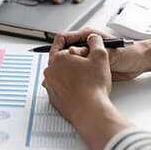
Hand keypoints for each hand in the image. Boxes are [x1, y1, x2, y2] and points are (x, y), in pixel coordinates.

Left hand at [43, 34, 133, 149]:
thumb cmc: (93, 86)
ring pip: (59, 73)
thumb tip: (93, 38)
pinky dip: (68, 86)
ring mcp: (50, 85)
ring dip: (69, 73)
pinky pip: (59, 87)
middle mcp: (50, 71)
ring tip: (85, 77)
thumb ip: (95, 42)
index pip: (60, 41)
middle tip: (85, 63)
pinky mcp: (53, 98)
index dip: (71, 39)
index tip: (78, 42)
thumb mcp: (100, 56)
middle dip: (71, 59)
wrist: (90, 110)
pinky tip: (80, 89)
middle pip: (60, 58)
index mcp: (58, 58)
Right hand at [49, 28, 150, 80]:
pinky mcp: (91, 67)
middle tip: (54, 72)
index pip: (66, 38)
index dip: (58, 47)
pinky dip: (72, 77)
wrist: (140, 63)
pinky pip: (78, 71)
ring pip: (70, 63)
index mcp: (89, 36)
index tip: (53, 57)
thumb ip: (90, 52)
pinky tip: (68, 83)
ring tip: (58, 80)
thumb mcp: (107, 52)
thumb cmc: (129, 52)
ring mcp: (88, 57)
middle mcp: (86, 45)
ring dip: (65, 70)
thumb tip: (73, 52)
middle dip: (59, 62)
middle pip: (65, 52)